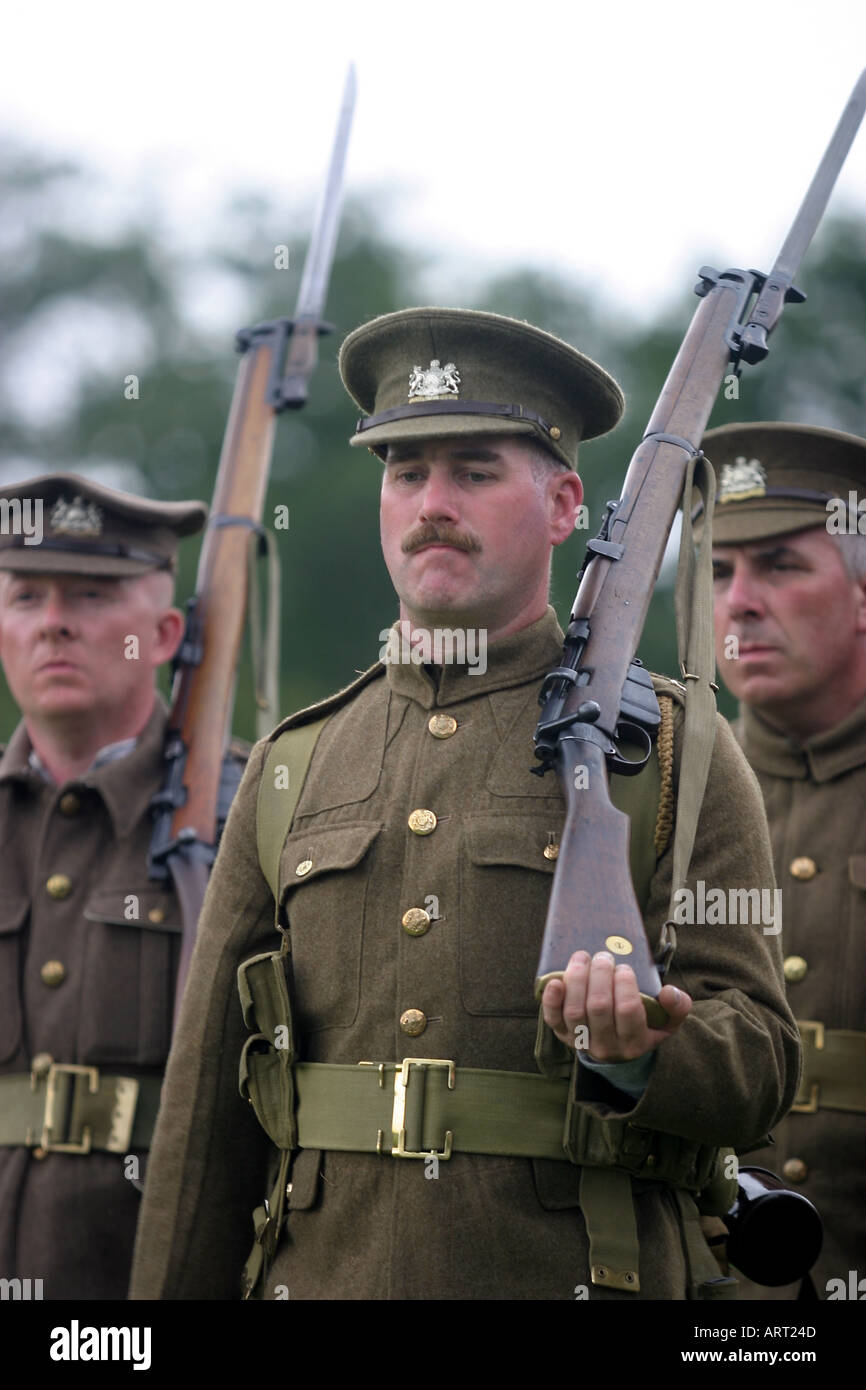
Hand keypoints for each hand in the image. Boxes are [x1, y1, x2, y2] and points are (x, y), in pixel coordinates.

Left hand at [541, 949, 690, 1061]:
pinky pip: (552, 1019)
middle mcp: (607, 1046)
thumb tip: (669, 992)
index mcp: (635, 1041)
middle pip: (599, 1007)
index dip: (624, 984)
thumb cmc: (645, 1026)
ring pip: (574, 1010)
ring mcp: (582, 1041)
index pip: (628, 1010)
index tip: (624, 968)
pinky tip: (554, 980)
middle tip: (603, 957)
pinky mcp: (562, 1035)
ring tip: (582, 957)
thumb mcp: (668, 1021)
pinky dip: (550, 999)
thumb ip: (677, 1007)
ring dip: (576, 979)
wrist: (619, 1049)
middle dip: (600, 975)